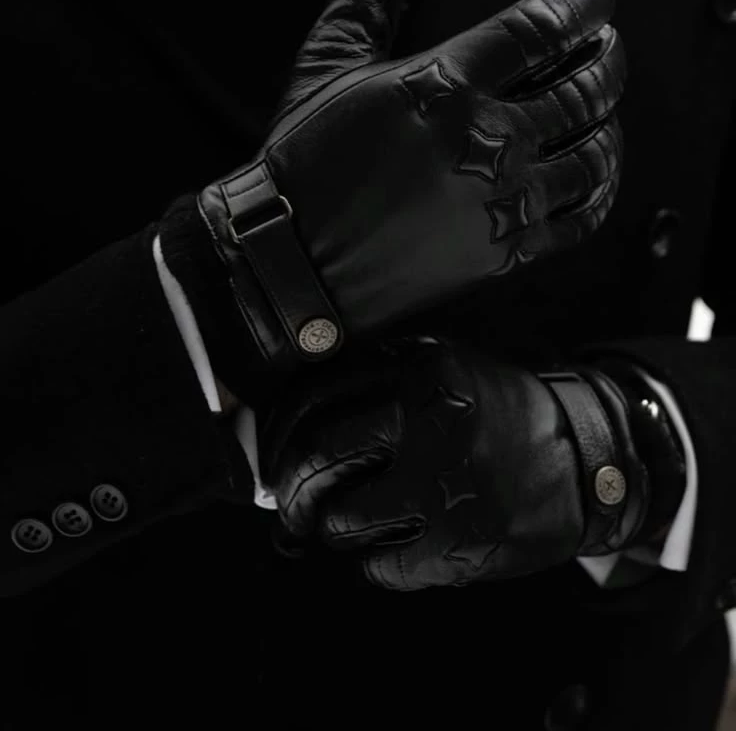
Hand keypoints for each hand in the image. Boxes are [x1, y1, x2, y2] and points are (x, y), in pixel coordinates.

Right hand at [197, 0, 624, 379]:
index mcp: (445, 84)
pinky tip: (593, 173)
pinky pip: (581, 218)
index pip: (542, 28)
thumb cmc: (303, 159)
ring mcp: (500, 201)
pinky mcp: (503, 252)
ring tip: (604, 107)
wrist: (287, 258)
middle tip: (607, 46)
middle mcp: (485, 141)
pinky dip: (600, 190)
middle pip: (585, 88)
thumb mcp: (329, 60)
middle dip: (608, 58)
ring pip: (594, 153)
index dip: (582, 4)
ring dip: (610, 121)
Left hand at [264, 338, 685, 590]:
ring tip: (351, 525)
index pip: (313, 399)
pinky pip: (380, 565)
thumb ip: (378, 385)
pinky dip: (376, 564)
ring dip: (335, 529)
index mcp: (417, 369)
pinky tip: (394, 550)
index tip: (271, 456)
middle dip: (290, 490)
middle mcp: (425, 418)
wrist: (586, 460)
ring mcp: (442, 482)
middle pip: (317, 455)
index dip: (278, 435)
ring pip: (342, 518)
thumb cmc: (499, 416)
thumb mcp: (444, 370)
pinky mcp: (459, 540)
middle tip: (287, 506)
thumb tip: (288, 430)